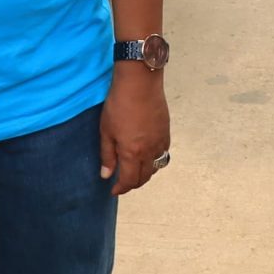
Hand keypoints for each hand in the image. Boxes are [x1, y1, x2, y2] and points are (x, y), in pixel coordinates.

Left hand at [98, 66, 170, 194]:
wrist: (140, 83)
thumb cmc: (119, 105)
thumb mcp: (106, 131)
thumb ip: (107, 155)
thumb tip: (107, 175)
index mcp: (133, 153)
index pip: (129, 180)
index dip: (121, 188)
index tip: (113, 190)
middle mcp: (150, 151)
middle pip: (144, 177)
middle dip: (133, 184)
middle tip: (122, 182)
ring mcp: (160, 142)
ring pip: (156, 167)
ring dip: (145, 173)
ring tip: (134, 170)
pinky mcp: (166, 132)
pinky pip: (163, 154)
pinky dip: (155, 160)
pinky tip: (147, 154)